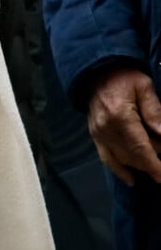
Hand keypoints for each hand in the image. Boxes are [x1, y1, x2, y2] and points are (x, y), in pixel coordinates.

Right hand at [87, 67, 160, 185]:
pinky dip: (119, 170)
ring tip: (153, 156)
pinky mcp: (95, 134)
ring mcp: (98, 132)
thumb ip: (154, 111)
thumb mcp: (144, 86)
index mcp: (120, 116)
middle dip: (152, 159)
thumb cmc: (123, 75)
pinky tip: (131, 179)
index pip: (140, 148)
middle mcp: (106, 128)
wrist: (96, 70)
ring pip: (122, 159)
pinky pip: (106, 158)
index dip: (154, 166)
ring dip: (140, 163)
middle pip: (133, 156)